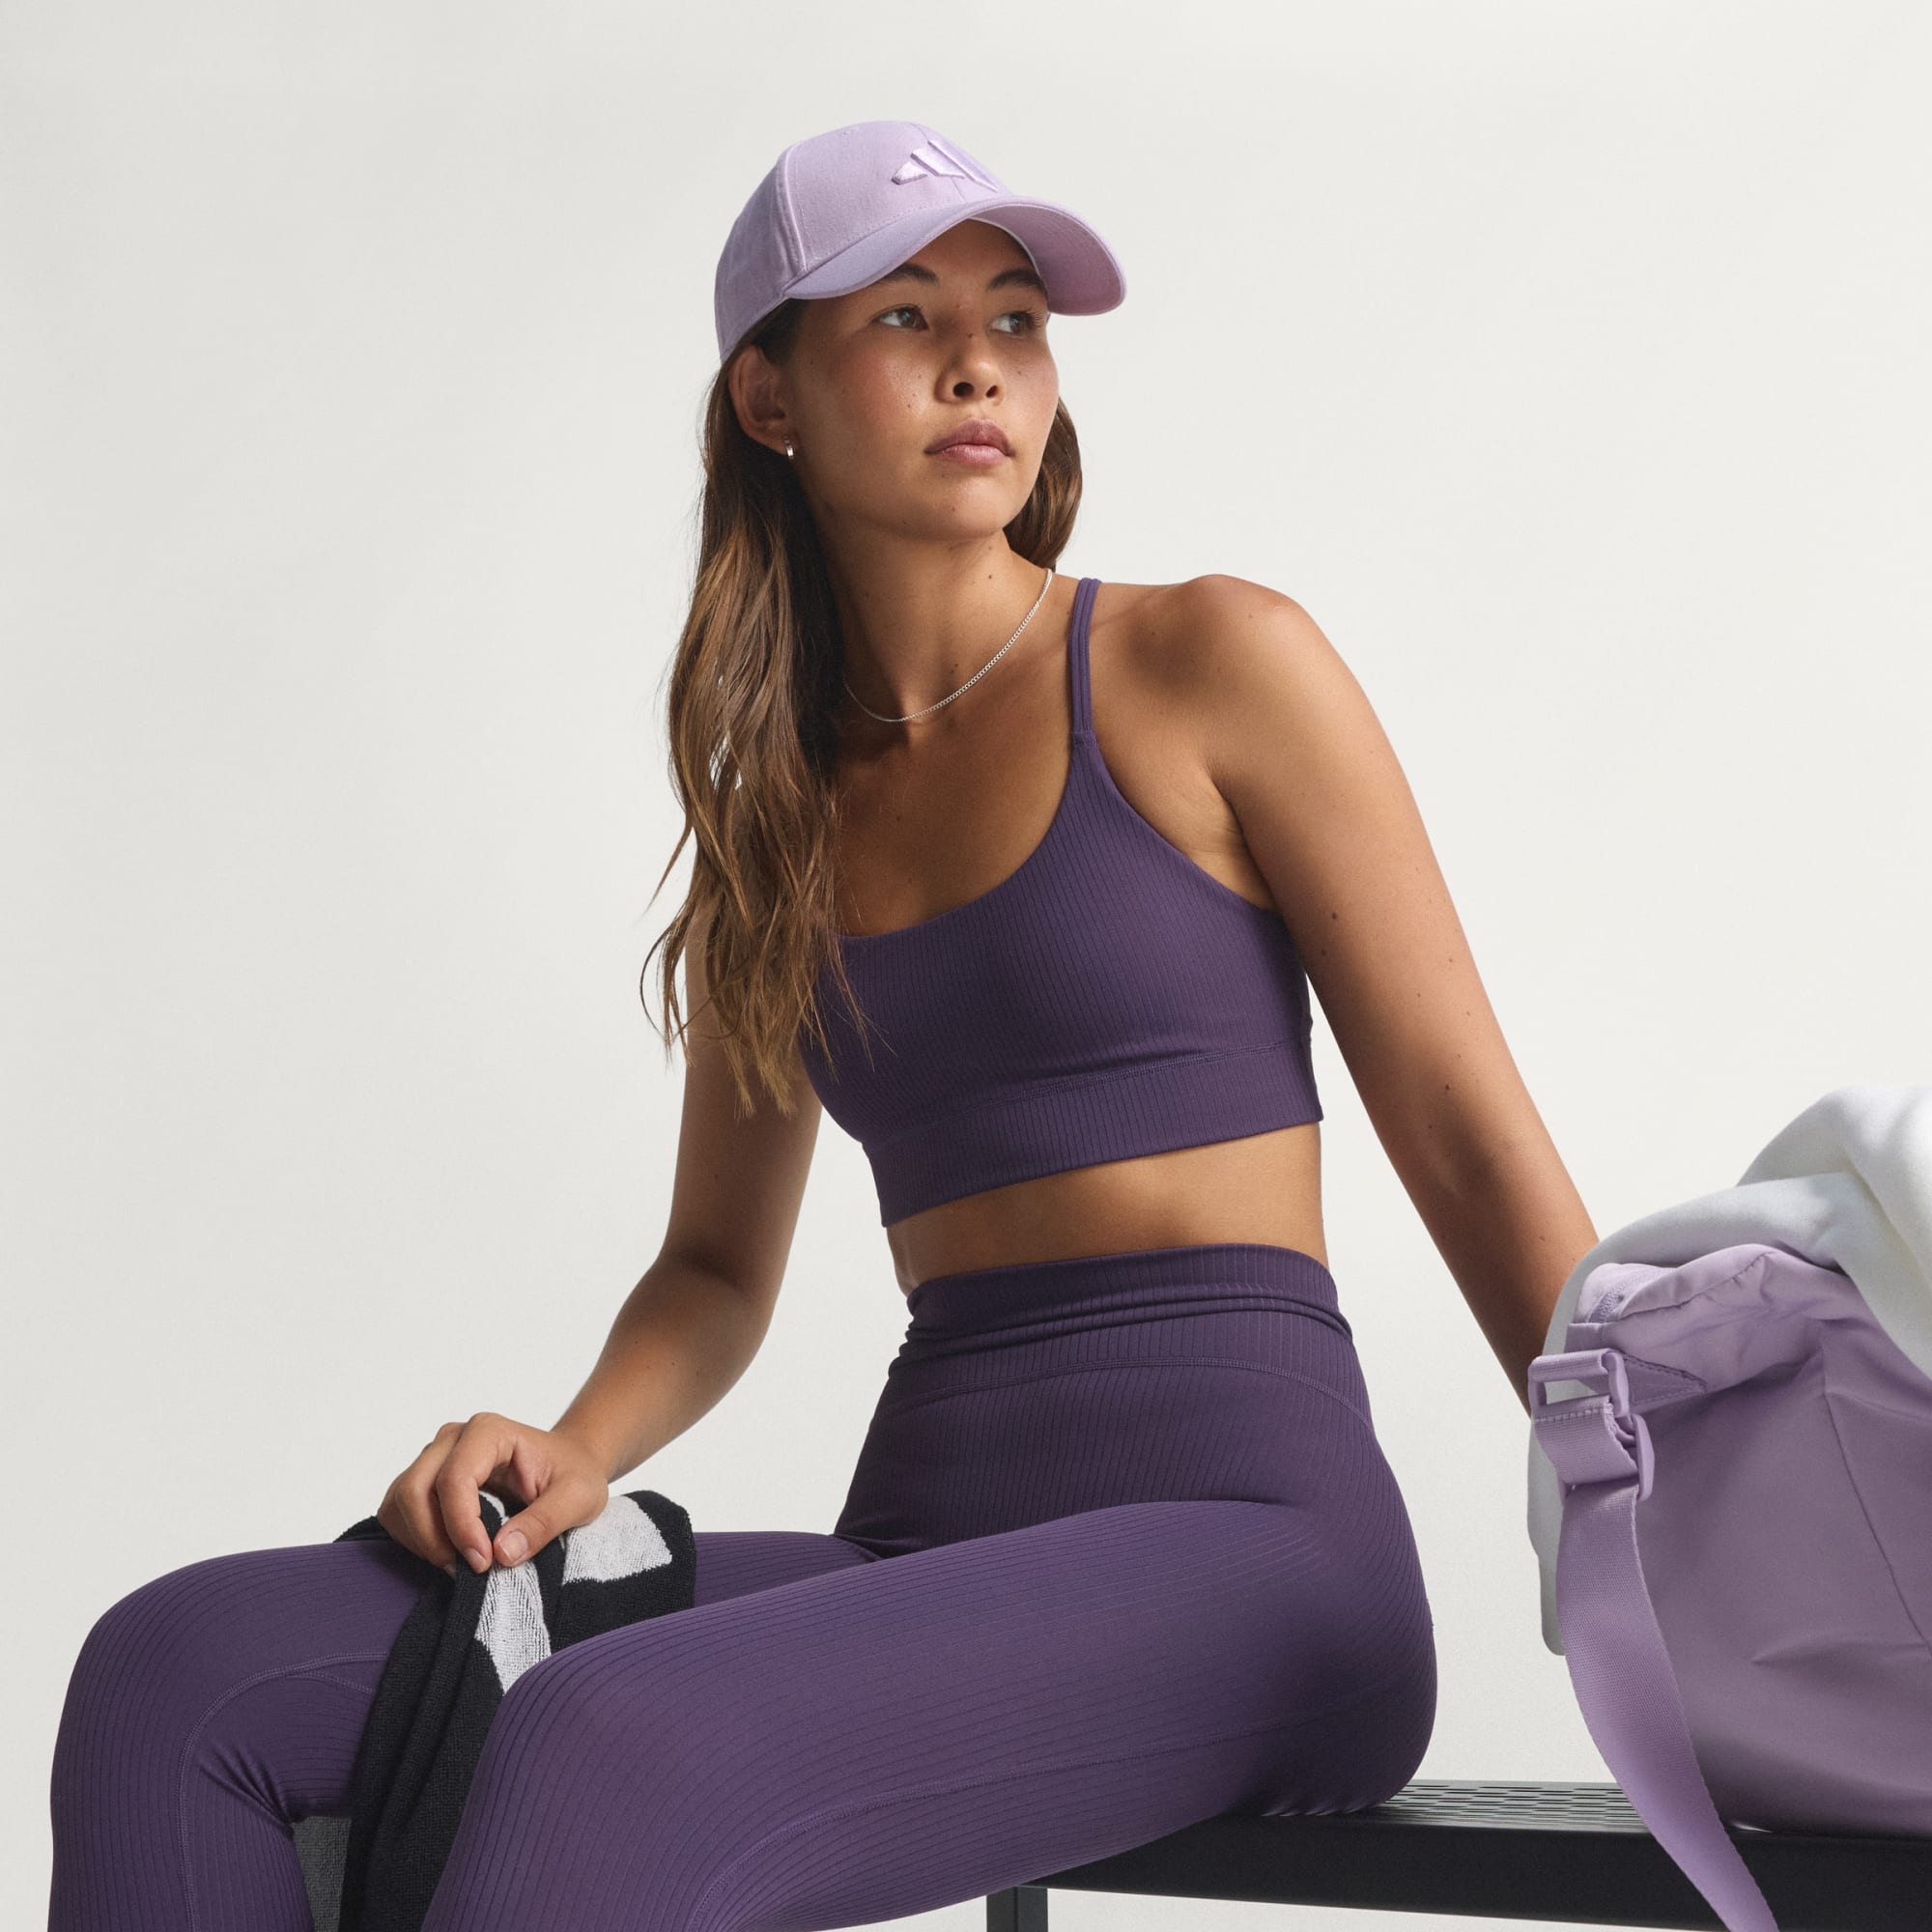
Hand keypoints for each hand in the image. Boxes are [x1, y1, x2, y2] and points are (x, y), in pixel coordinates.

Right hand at [376, 1412, 611, 1574]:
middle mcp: (453, 1438)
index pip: (454, 1479)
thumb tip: (501, 1553)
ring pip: (399, 1501)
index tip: (483, 1563)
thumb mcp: (578, 1499)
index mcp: (489, 1432)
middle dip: (434, 1539)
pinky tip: (448, 1553)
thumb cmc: (574, 1475)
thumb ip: (544, 1523)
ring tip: (459, 1564)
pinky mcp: (425, 1479)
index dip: (461, 1526)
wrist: (568, 1465)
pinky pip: (398, 1511)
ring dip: (421, 1541)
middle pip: (414, 1489)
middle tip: (469, 1570)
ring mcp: (435, 1457)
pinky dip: (414, 1539)